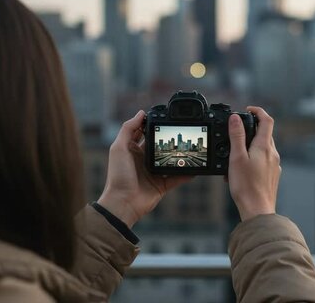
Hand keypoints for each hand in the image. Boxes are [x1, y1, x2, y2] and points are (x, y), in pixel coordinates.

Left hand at [98, 111, 192, 227]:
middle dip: (168, 140)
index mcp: (132, 150)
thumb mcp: (119, 148)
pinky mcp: (162, 184)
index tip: (164, 118)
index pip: (144, 134)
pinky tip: (195, 167)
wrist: (123, 202)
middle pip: (159, 146)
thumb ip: (128, 129)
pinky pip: (178, 177)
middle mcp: (144, 160)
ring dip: (179, 156)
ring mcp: (154, 172)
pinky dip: (186, 173)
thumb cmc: (118, 176)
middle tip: (181, 131)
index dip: (152, 126)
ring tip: (190, 147)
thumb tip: (141, 113)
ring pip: (170, 161)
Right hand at [227, 106, 280, 220]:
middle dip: (251, 130)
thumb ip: (236, 136)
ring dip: (251, 146)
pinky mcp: (272, 175)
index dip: (258, 111)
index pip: (267, 120)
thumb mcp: (236, 158)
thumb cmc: (246, 186)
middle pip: (265, 134)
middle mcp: (273, 154)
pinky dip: (253, 159)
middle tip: (237, 133)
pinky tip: (242, 170)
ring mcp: (274, 165)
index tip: (248, 110)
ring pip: (264, 148)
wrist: (257, 210)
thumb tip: (236, 118)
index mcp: (264, 147)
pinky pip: (264, 161)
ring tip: (235, 156)